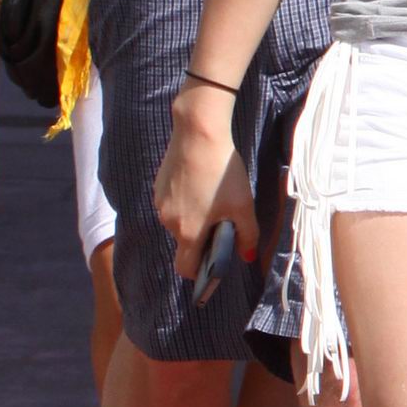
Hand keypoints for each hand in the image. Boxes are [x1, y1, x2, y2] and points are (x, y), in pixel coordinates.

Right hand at [154, 94, 260, 276]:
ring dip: (193, 219)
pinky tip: (200, 183)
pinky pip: (172, 205)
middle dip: (202, 239)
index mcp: (189, 233)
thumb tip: (247, 257)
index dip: (200, 272)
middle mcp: (169, 223)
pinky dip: (185, 202)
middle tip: (222, 219)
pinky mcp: (158, 187)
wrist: (198, 134)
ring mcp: (160, 204)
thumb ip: (247, 235)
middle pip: (184, 243)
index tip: (214, 262)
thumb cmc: (223, 173)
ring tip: (212, 197)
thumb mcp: (244, 206)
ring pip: (178, 222)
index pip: (186, 269)